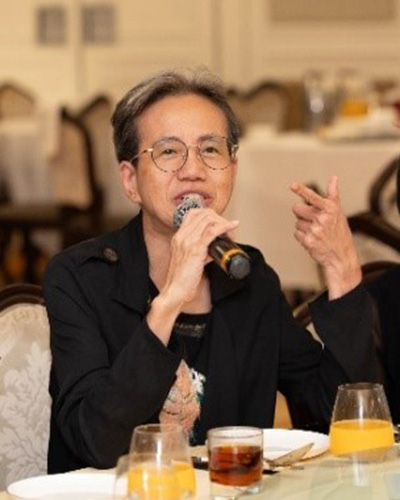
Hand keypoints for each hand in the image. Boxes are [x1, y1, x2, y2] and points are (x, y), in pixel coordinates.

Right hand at [147, 208, 238, 342]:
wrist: (175, 291)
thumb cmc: (182, 279)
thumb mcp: (190, 260)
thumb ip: (201, 252)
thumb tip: (214, 249)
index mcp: (178, 236)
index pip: (194, 213)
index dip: (210, 215)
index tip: (220, 224)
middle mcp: (181, 236)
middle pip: (203, 214)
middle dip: (219, 219)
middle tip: (229, 230)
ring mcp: (187, 241)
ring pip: (208, 220)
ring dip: (224, 223)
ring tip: (231, 233)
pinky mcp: (195, 250)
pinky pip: (212, 232)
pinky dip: (224, 226)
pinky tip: (232, 227)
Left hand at [291, 176, 360, 298]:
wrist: (342, 256)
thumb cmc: (340, 232)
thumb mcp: (339, 212)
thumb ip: (333, 195)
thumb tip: (334, 178)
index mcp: (330, 209)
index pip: (313, 197)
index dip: (302, 190)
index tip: (292, 185)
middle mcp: (322, 219)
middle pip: (297, 208)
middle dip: (301, 213)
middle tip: (312, 219)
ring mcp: (315, 230)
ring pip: (297, 222)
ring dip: (303, 227)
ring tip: (316, 232)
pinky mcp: (308, 241)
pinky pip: (296, 234)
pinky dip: (302, 237)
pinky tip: (313, 239)